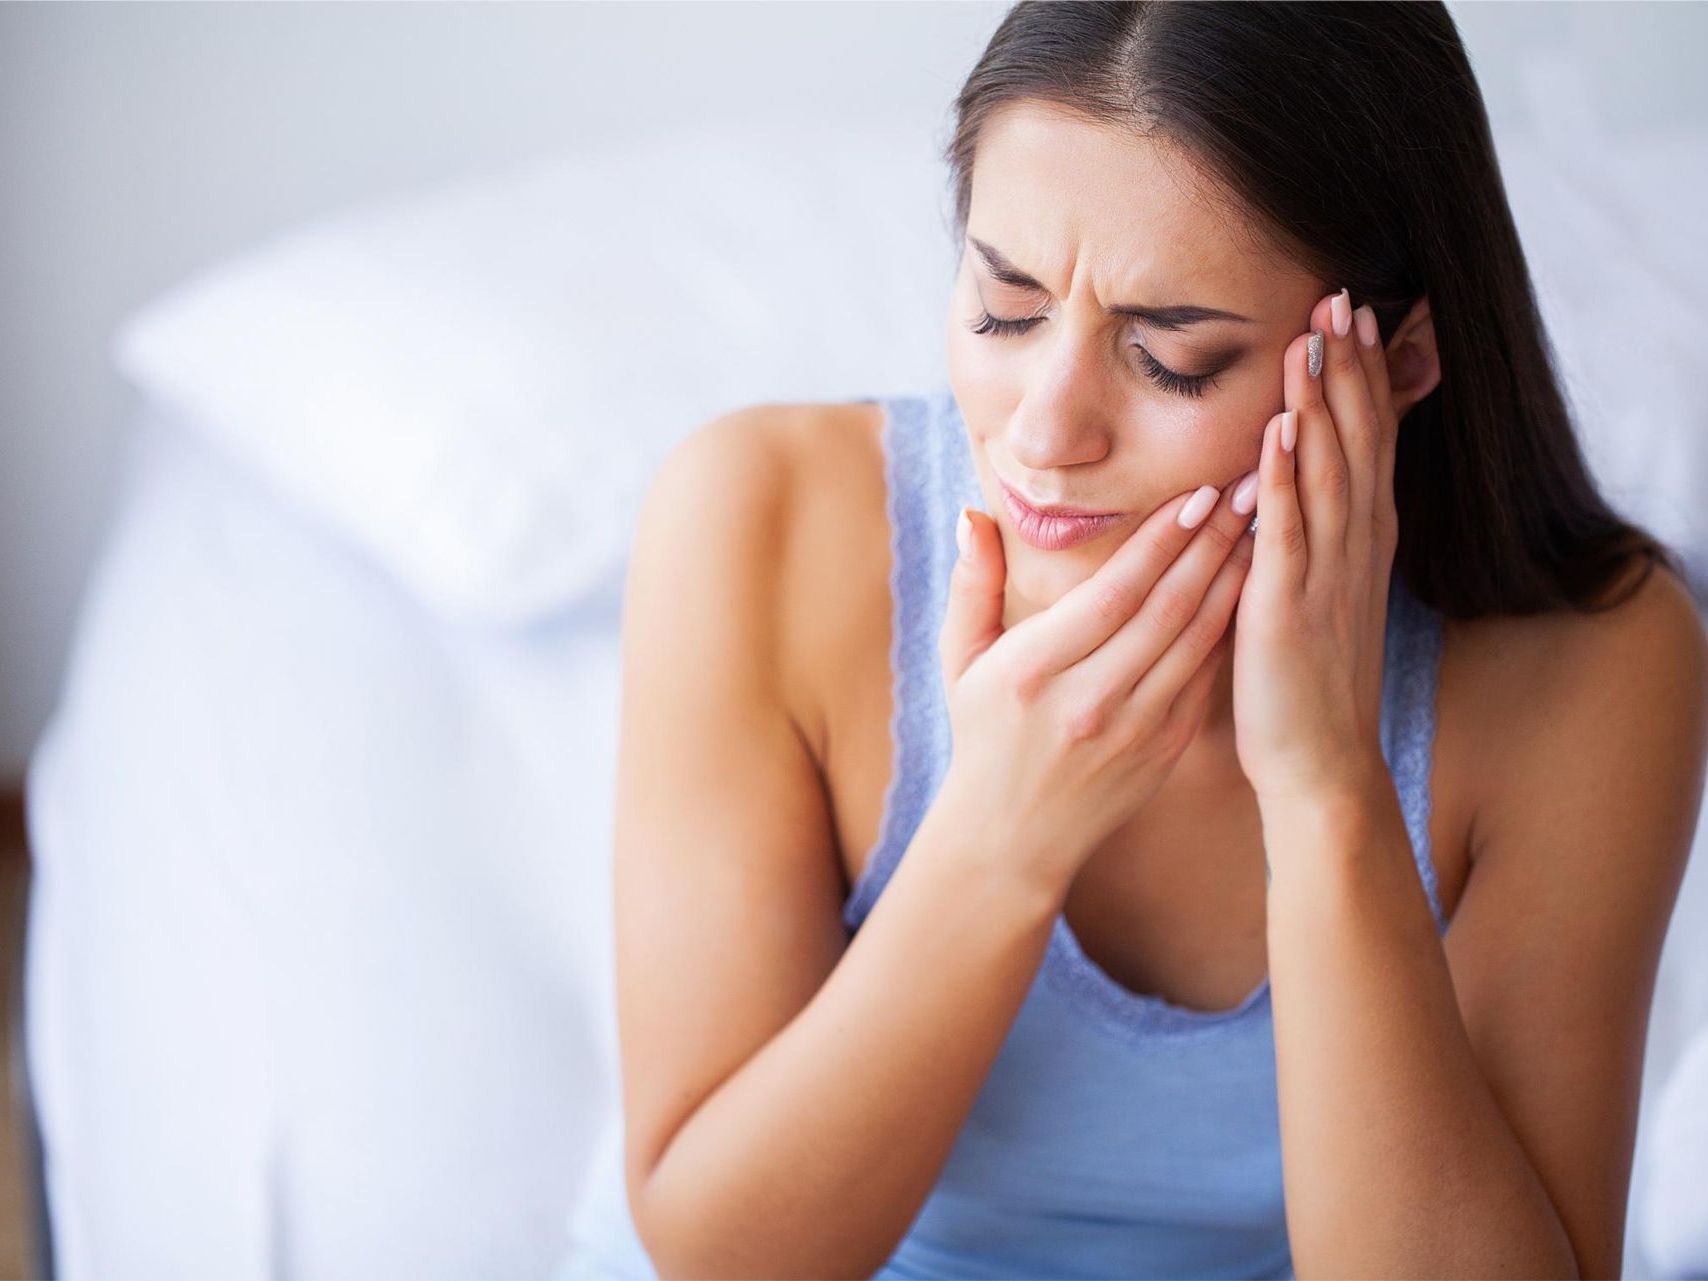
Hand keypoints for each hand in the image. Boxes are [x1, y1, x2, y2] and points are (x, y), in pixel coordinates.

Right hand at [937, 476, 1255, 899]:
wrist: (1013, 838)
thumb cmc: (983, 736)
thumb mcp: (959, 662)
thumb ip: (971, 586)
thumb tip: (973, 516)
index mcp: (1034, 671)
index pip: (1112, 594)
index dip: (1159, 543)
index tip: (1195, 494)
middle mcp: (1088, 701)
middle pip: (1165, 610)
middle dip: (1211, 544)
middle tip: (1245, 490)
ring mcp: (1133, 730)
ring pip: (1196, 641)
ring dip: (1233, 580)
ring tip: (1260, 525)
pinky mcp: (1165, 749)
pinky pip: (1205, 677)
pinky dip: (1229, 628)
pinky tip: (1250, 587)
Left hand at [1232, 287, 1400, 807]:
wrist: (1321, 761)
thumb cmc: (1306, 680)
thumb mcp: (1318, 591)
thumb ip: (1308, 533)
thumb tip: (1285, 480)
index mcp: (1357, 541)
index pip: (1365, 441)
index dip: (1361, 377)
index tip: (1352, 315)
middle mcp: (1353, 547)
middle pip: (1356, 440)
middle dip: (1349, 369)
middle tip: (1342, 296)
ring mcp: (1326, 575)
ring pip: (1329, 472)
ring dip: (1323, 403)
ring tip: (1314, 338)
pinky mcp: (1290, 607)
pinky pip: (1289, 531)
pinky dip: (1287, 478)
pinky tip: (1281, 429)